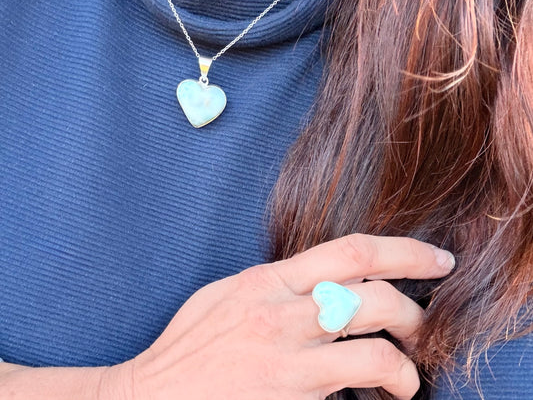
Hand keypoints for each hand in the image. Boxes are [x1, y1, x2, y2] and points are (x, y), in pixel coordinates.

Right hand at [118, 234, 454, 399]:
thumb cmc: (189, 348)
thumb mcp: (228, 296)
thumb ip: (276, 284)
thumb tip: (321, 280)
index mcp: (267, 281)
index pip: (351, 252)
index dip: (404, 250)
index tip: (436, 258)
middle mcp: (282, 316)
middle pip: (375, 297)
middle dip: (415, 309)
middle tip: (426, 320)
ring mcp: (288, 363)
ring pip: (376, 351)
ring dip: (407, 361)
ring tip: (408, 371)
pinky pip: (354, 393)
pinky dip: (381, 391)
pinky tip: (381, 396)